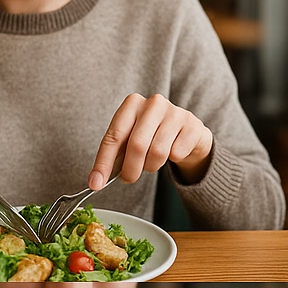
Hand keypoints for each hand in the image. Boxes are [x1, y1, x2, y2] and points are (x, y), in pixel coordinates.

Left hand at [89, 93, 212, 188]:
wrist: (188, 133)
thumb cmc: (154, 136)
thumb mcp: (132, 138)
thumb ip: (116, 155)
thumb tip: (97, 180)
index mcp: (132, 104)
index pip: (114, 136)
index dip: (103, 162)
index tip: (96, 183)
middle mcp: (153, 104)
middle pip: (136, 145)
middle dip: (130, 169)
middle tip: (129, 179)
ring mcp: (175, 113)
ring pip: (157, 152)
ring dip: (152, 166)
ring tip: (152, 161)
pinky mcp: (192, 126)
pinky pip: (176, 154)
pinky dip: (172, 160)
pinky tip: (174, 151)